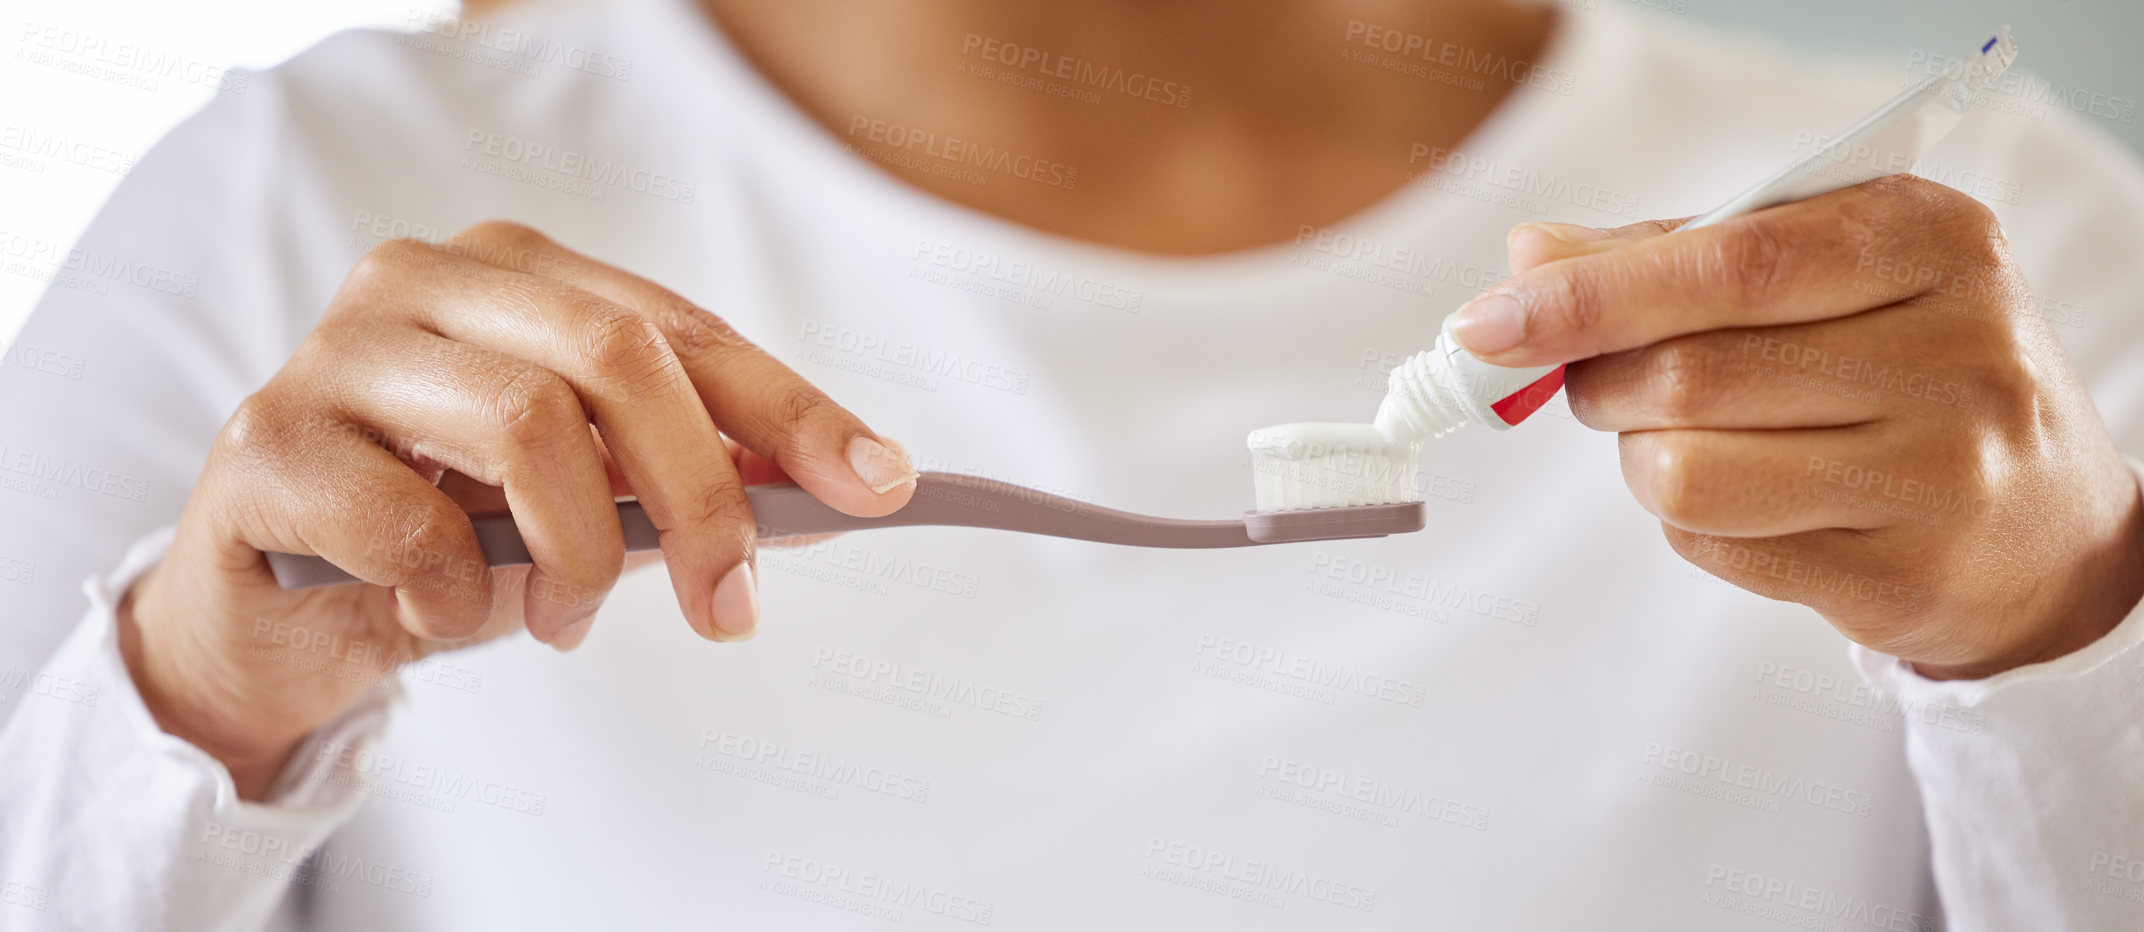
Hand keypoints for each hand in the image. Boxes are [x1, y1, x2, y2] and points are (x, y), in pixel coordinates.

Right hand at [122, 221, 919, 796]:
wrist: (272, 615)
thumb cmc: (446, 537)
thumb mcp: (588, 501)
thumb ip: (695, 478)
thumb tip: (848, 485)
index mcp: (516, 273)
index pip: (683, 330)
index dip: (791, 409)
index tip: (879, 484)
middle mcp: (422, 282)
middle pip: (618, 358)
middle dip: (705, 494)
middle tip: (729, 604)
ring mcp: (336, 355)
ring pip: (527, 424)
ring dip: (581, 552)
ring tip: (567, 620)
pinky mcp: (268, 446)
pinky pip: (413, 523)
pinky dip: (460, 595)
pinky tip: (447, 616)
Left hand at [1451, 176, 2143, 679]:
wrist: (2052, 525)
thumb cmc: (1910, 367)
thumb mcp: (1829, 272)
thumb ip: (1676, 254)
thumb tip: (1529, 255)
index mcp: (1930, 240)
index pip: (1724, 265)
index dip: (1584, 298)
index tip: (1484, 323)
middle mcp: (1952, 350)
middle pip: (1688, 374)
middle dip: (1600, 383)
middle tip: (1595, 382)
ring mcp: (1936, 473)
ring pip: (1685, 471)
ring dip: (1639, 458)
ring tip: (1679, 438)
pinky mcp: (1899, 574)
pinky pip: (1714, 546)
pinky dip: (1689, 521)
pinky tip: (1745, 498)